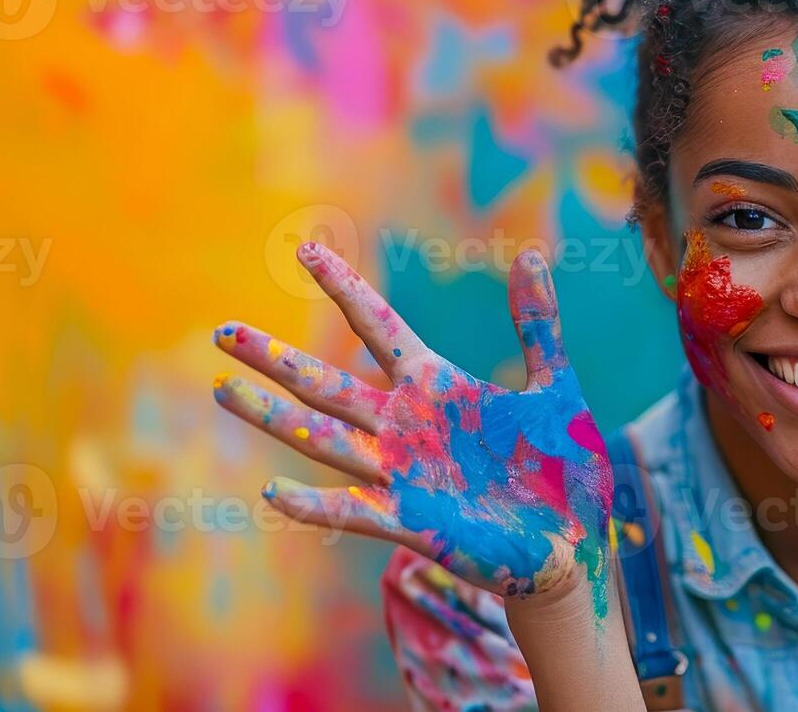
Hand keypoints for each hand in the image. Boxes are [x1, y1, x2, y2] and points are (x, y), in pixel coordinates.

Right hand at [212, 243, 613, 599]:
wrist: (574, 546)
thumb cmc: (562, 470)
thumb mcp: (556, 387)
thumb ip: (539, 325)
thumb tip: (533, 255)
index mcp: (437, 387)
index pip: (379, 327)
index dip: (344, 289)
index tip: (306, 250)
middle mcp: (407, 426)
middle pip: (328, 384)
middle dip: (276, 358)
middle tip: (223, 331)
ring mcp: (403, 474)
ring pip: (325, 439)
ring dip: (275, 417)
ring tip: (224, 389)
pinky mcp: (412, 523)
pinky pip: (353, 511)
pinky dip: (315, 504)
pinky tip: (275, 493)